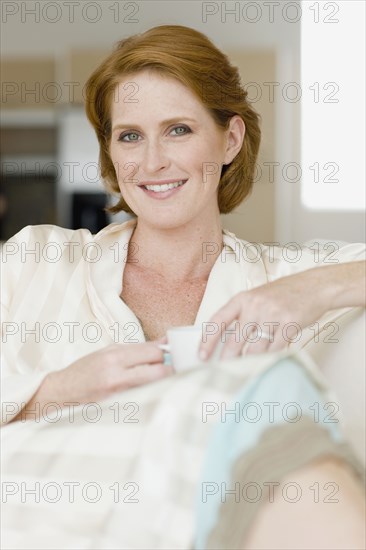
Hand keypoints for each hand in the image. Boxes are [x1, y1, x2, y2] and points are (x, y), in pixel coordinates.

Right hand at [18, 340, 172, 420]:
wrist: (63, 393)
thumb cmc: (86, 370)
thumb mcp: (109, 351)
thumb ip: (138, 348)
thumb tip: (165, 342)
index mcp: (115, 358)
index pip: (153, 353)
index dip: (166, 352)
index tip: (171, 352)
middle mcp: (117, 377)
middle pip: (160, 371)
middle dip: (170, 368)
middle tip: (172, 367)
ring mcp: (119, 396)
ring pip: (155, 387)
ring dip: (163, 382)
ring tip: (163, 379)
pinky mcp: (119, 410)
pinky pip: (145, 399)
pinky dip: (152, 394)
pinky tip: (152, 392)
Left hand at [199, 269, 330, 359]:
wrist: (315, 286)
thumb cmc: (283, 294)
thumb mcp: (257, 298)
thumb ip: (242, 315)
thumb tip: (225, 343)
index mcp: (242, 298)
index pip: (217, 320)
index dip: (207, 340)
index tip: (201, 356)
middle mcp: (255, 305)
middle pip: (235, 340)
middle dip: (228, 359)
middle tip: (223, 371)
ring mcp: (272, 314)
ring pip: (255, 348)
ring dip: (250, 362)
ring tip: (247, 369)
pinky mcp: (290, 324)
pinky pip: (276, 349)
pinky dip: (271, 357)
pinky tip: (269, 361)